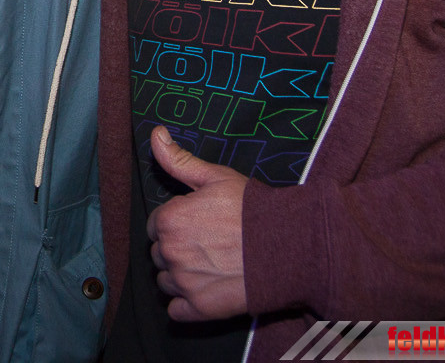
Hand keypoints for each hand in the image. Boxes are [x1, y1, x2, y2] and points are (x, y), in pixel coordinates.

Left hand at [145, 125, 248, 320]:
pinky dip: (186, 304)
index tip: (198, 224)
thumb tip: (155, 134)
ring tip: (211, 266)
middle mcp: (170, 253)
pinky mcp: (199, 308)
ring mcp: (184, 283)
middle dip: (177, 250)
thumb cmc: (252, 209)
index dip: (176, 224)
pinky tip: (207, 289)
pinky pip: (175, 311)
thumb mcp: (215, 177)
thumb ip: (178, 160)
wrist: (289, 246)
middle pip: (159, 254)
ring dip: (180, 277)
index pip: (156, 226)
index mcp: (168, 220)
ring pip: (165, 282)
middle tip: (208, 245)